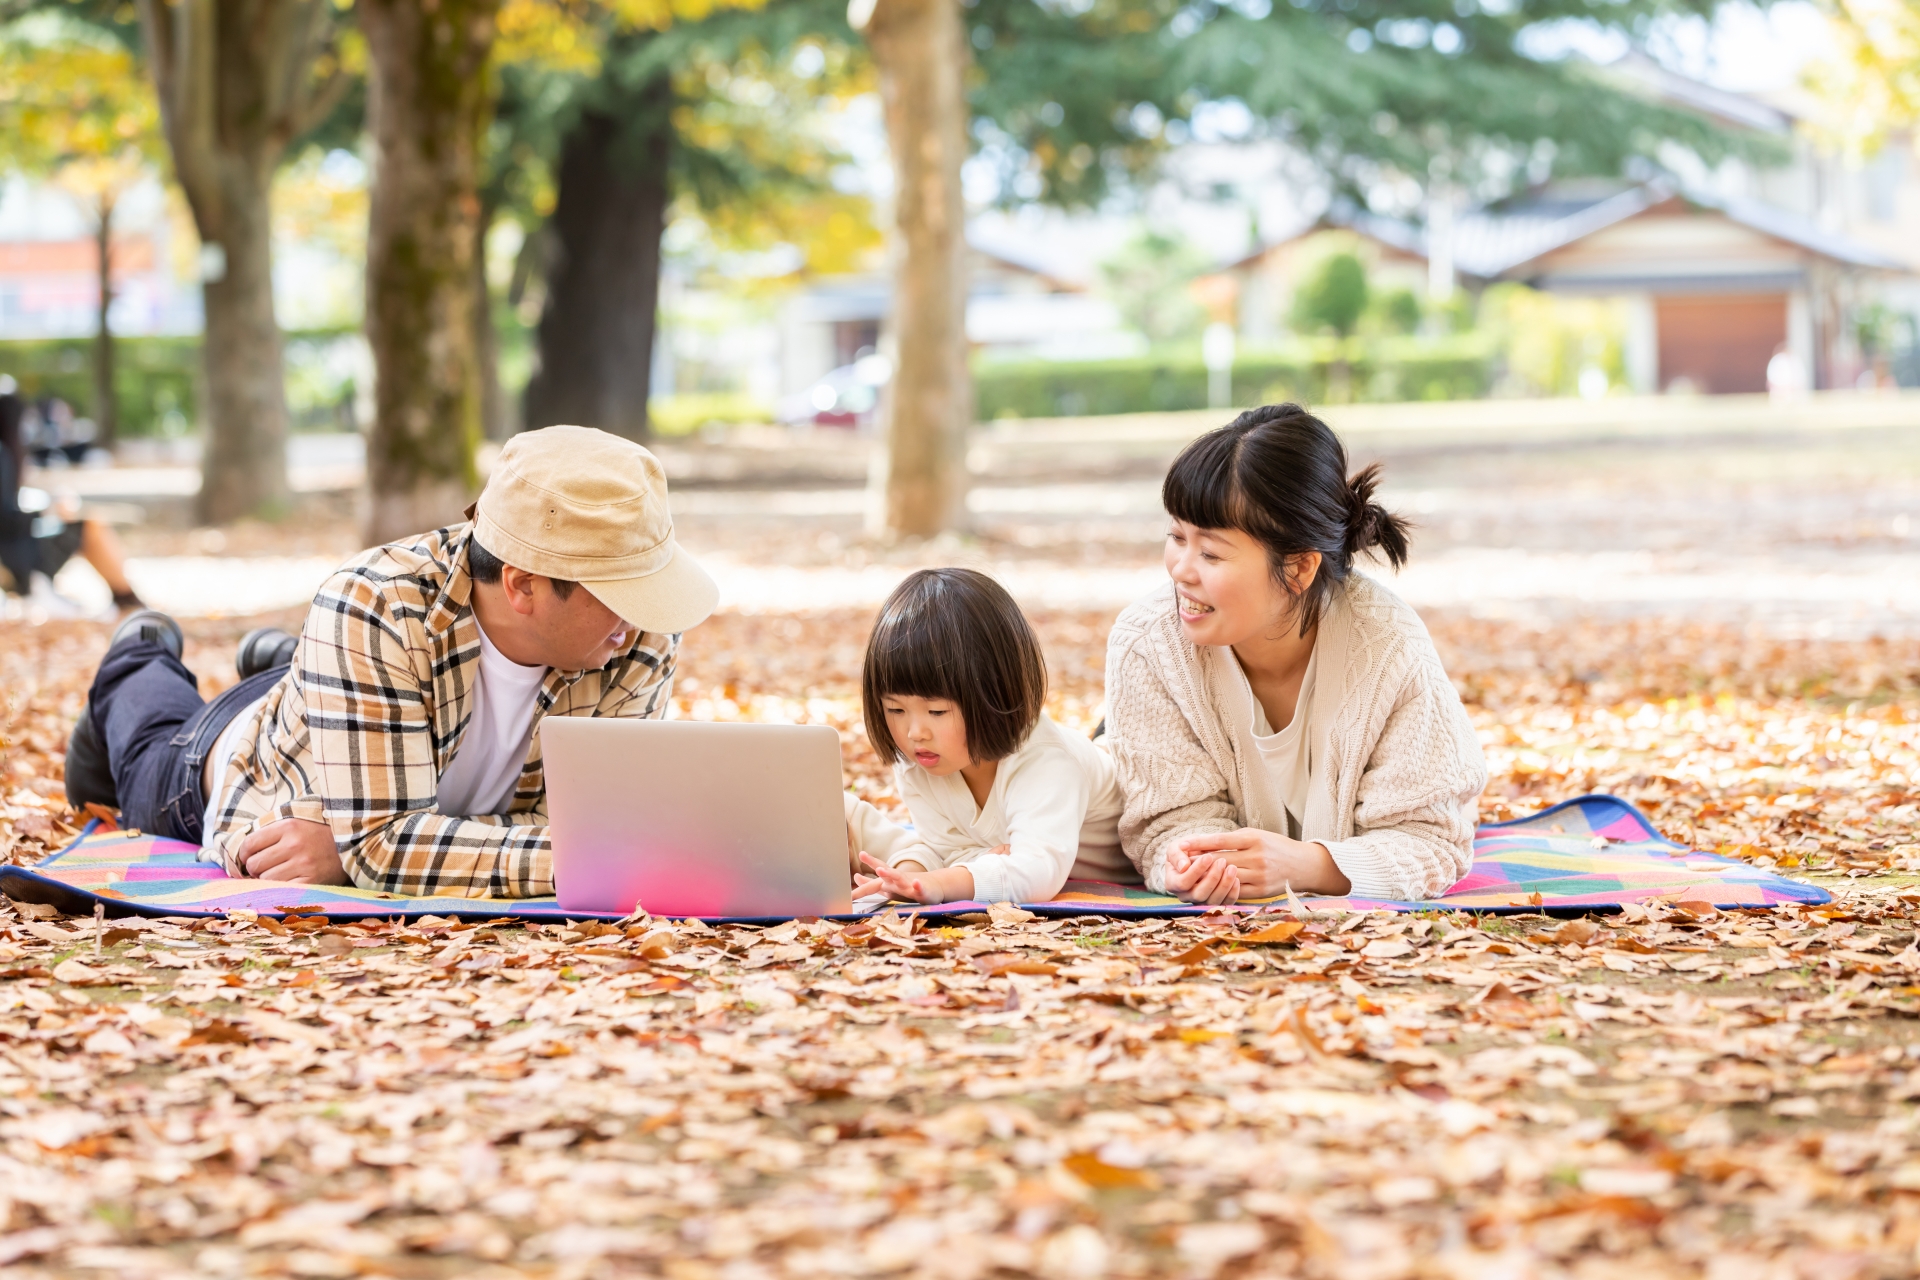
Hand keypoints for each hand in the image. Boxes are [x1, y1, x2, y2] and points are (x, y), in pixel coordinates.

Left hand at [238, 819, 347, 883]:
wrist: (357, 843)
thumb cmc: (321, 834)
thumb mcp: (298, 823)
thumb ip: (273, 832)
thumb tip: (243, 852)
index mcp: (289, 826)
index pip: (249, 844)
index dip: (244, 855)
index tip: (248, 859)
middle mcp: (295, 843)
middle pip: (255, 864)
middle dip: (256, 869)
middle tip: (267, 868)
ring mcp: (304, 863)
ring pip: (266, 879)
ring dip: (269, 880)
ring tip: (281, 874)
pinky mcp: (313, 880)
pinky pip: (282, 890)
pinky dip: (281, 889)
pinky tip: (288, 883)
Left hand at [851, 853, 973, 904]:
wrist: (933, 886)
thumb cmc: (908, 885)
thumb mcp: (889, 885)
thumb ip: (872, 883)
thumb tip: (855, 877)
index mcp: (890, 879)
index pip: (877, 872)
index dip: (867, 870)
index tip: (857, 862)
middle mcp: (898, 880)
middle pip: (885, 872)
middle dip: (874, 866)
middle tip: (863, 856)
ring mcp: (910, 885)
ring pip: (899, 879)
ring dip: (890, 874)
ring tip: (881, 871)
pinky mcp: (922, 891)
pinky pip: (919, 889)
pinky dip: (918, 886)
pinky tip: (916, 883)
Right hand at [1163, 847, 1241, 904]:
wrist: (1198, 854)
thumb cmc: (1186, 850)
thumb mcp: (1176, 847)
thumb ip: (1176, 855)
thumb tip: (1183, 866)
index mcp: (1173, 884)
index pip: (1183, 883)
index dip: (1196, 871)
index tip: (1208, 857)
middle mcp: (1185, 896)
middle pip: (1198, 895)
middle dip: (1212, 878)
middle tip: (1222, 861)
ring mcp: (1200, 902)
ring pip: (1213, 901)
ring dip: (1224, 885)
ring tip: (1232, 868)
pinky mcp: (1215, 904)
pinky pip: (1225, 904)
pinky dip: (1232, 893)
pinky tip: (1236, 879)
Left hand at [1173, 828, 1349, 898]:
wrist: (1303, 865)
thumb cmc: (1276, 847)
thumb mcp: (1256, 835)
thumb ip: (1233, 840)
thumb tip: (1204, 844)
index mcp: (1254, 839)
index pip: (1220, 840)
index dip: (1199, 843)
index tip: (1181, 844)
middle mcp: (1256, 857)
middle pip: (1219, 859)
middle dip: (1198, 861)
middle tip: (1180, 861)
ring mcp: (1259, 876)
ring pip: (1225, 876)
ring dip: (1207, 876)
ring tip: (1191, 875)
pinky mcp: (1260, 891)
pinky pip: (1235, 891)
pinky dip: (1221, 888)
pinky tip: (1209, 886)